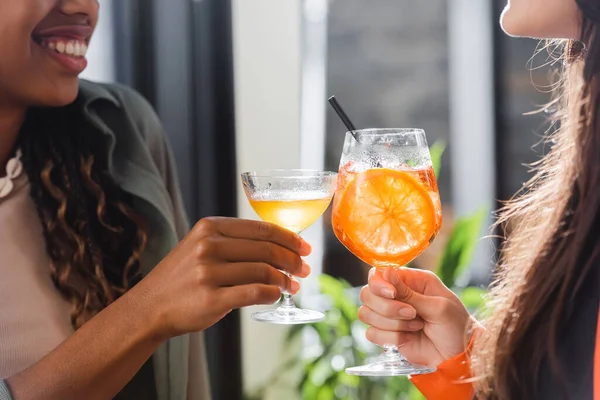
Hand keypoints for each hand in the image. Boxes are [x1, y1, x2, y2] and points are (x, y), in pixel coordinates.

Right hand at [134, 217, 311, 338]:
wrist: (148, 307)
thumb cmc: (182, 278)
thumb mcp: (200, 246)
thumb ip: (232, 241)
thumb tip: (278, 245)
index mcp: (209, 227)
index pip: (261, 228)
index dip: (289, 238)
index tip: (304, 247)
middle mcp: (209, 246)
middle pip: (267, 249)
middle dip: (292, 259)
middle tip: (305, 268)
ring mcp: (208, 272)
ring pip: (264, 271)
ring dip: (285, 279)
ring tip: (293, 285)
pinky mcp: (211, 299)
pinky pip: (255, 293)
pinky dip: (273, 294)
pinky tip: (278, 295)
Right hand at [358, 267, 471, 366]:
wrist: (460, 357)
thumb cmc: (456, 327)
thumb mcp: (438, 306)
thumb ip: (409, 292)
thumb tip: (386, 271)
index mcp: (411, 281)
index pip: (379, 274)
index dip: (379, 284)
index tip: (392, 294)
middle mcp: (397, 295)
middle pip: (367, 293)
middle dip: (386, 307)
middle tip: (412, 314)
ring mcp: (390, 316)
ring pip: (366, 314)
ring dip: (391, 323)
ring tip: (416, 326)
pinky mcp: (387, 334)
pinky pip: (371, 333)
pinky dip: (389, 338)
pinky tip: (408, 337)